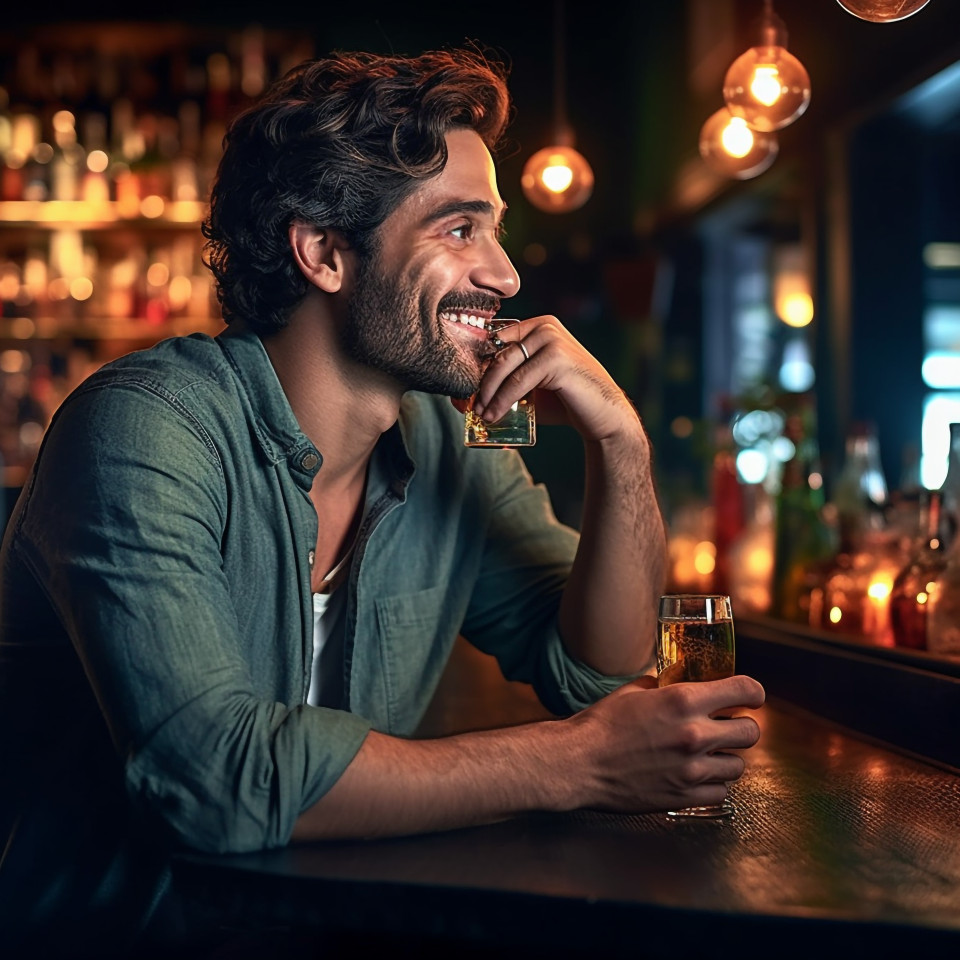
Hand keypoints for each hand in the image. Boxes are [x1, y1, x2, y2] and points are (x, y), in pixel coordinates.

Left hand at [470, 315, 639, 444]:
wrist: (602, 416)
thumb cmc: (565, 402)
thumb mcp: (529, 388)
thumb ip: (505, 384)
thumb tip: (464, 396)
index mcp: (538, 326)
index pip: (496, 341)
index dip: (479, 366)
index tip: (467, 391)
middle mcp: (545, 326)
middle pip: (498, 353)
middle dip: (481, 382)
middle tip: (471, 407)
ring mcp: (552, 339)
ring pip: (505, 367)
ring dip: (488, 393)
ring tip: (482, 414)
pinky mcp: (557, 357)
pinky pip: (518, 381)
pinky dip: (502, 400)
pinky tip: (494, 415)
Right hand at [565, 675, 764, 813]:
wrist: (579, 763)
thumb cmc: (600, 725)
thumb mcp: (632, 692)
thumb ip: (660, 687)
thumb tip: (670, 684)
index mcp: (684, 700)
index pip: (744, 690)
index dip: (753, 693)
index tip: (752, 697)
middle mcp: (695, 734)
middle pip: (751, 732)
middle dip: (742, 727)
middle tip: (728, 728)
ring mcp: (692, 769)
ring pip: (738, 766)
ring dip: (726, 758)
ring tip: (707, 754)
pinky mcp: (684, 797)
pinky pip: (720, 792)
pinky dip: (712, 784)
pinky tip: (696, 776)